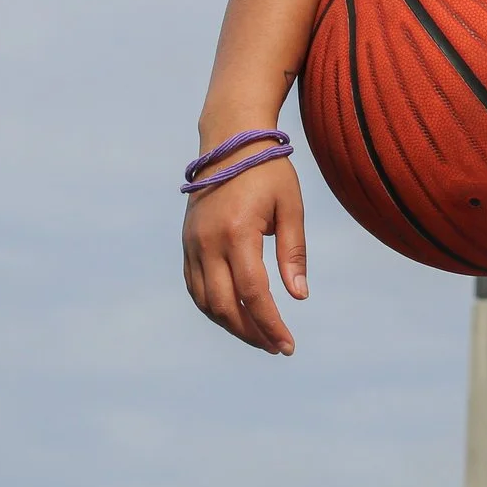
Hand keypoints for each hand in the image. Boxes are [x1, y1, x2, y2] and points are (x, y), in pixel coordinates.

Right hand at [182, 149, 307, 354]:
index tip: (288, 345)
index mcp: (238, 232)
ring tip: (259, 336)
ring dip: (231, 324)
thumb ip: (293, 252)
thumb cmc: (267, 171)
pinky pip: (194, 287)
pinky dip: (213, 307)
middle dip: (252, 333)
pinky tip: (235, 315)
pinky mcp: (187, 243)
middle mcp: (208, 242)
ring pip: (205, 302)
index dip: (271, 324)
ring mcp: (192, 244)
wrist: (230, 141)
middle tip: (277, 346)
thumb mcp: (290, 207)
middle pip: (225, 305)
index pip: (253, 293)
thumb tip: (299, 296)